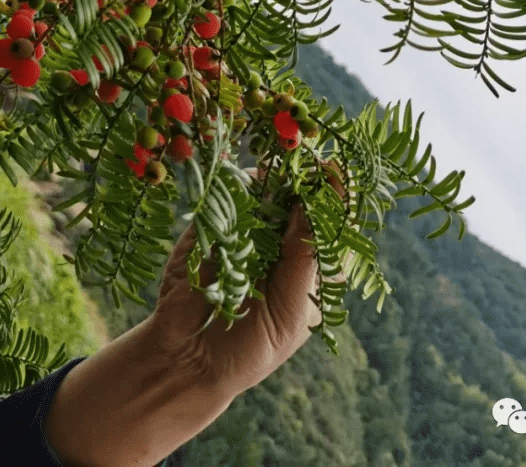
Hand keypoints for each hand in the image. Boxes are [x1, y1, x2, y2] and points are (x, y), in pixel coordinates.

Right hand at [147, 171, 331, 403]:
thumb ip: (302, 260)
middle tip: (306, 163)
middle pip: (301, 198)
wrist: (189, 362)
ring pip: (267, 189)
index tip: (335, 172)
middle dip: (305, 178)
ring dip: (275, 176)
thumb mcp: (290, 311)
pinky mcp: (214, 222)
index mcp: (309, 267)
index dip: (335, 198)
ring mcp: (247, 229)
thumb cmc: (250, 347)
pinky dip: (241, 182)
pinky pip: (230, 193)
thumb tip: (313, 207)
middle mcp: (282, 242)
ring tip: (278, 170)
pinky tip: (248, 180)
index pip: (330, 224)